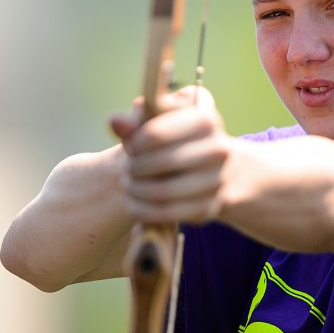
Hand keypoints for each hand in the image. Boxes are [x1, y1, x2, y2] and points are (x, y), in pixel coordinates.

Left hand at [108, 86, 230, 224]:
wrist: (212, 165)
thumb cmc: (177, 136)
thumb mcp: (160, 121)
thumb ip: (136, 120)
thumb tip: (114, 121)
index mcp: (205, 119)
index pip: (156, 133)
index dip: (135, 142)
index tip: (130, 147)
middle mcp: (219, 149)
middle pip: (161, 163)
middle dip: (135, 167)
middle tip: (126, 169)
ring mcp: (218, 180)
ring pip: (164, 191)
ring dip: (138, 190)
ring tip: (129, 184)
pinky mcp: (210, 207)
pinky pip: (170, 213)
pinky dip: (145, 211)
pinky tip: (135, 203)